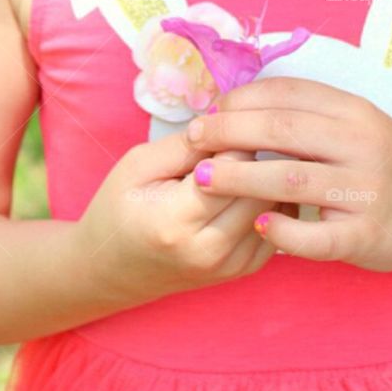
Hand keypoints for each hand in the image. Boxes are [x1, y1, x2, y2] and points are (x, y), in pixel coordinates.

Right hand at [73, 131, 290, 306]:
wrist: (112, 269)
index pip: (233, 168)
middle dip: (258, 155)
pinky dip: (275, 201)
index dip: (237, 137)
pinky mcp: (244, 270)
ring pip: (277, 207)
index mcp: (176, 221)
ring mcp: (230, 266)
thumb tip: (231, 123)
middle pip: (261, 188)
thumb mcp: (139, 164)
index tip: (230, 120)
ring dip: (271, 177)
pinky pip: (279, 226)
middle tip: (247, 133)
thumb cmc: (119, 209)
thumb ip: (186, 145)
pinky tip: (256, 183)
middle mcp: (209, 250)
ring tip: (252, 156)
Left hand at [184, 77, 391, 274]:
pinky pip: (314, 237)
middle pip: (280, 131)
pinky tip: (257, 225)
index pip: (287, 93)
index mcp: (355, 112)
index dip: (240, 99)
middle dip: (228, 132)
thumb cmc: (386, 165)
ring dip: (239, 178)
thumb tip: (238, 104)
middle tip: (195, 139)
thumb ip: (310, 114)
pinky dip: (280, 231)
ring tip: (204, 179)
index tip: (210, 109)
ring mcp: (366, 191)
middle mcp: (362, 145)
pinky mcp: (366, 236)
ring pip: (289, 180)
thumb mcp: (358, 125)